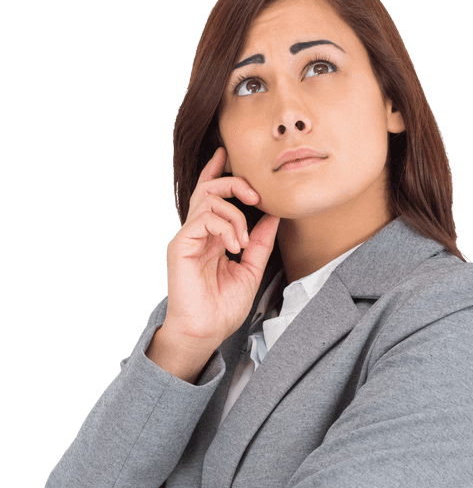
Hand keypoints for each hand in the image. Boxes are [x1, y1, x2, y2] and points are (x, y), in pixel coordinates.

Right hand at [164, 147, 279, 346]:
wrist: (204, 332)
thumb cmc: (222, 308)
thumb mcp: (251, 270)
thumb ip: (261, 242)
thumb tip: (274, 215)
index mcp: (210, 237)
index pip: (212, 195)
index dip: (219, 172)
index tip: (229, 155)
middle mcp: (196, 233)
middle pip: (210, 187)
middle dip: (235, 182)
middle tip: (257, 196)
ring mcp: (187, 237)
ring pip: (208, 198)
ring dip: (235, 214)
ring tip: (244, 241)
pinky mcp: (182, 245)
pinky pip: (204, 217)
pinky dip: (226, 226)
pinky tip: (234, 247)